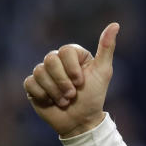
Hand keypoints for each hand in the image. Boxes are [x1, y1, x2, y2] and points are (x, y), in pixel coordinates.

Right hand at [23, 22, 118, 137]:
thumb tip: (115, 24)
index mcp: (73, 55)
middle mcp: (56, 61)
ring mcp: (44, 73)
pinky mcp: (33, 85)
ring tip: (65, 101)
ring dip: (55, 92)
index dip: (72, 68)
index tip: (81, 83)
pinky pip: (30, 83)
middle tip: (73, 95)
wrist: (81, 121)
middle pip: (50, 60)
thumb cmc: (94, 97)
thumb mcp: (103, 72)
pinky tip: (52, 102)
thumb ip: (106, 48)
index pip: (65, 50)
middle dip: (63, 82)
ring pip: (40, 72)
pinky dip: (43, 95)